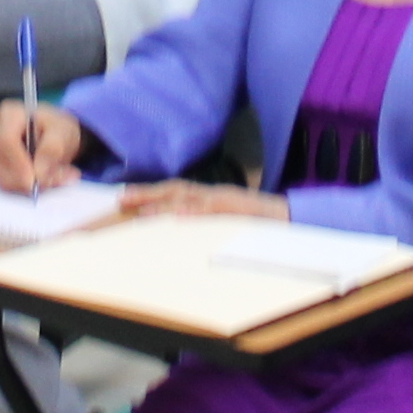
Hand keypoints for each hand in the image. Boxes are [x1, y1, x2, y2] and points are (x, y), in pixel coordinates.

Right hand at [0, 99, 83, 194]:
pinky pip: (4, 184)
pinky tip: (43, 182)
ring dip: (27, 185)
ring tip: (54, 179)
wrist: (55, 135)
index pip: (5, 141)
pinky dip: (24, 188)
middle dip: (25, 179)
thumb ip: (53, 149)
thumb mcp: (64, 132)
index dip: (18, 164)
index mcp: (9, 114)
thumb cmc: (57, 128)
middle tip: (52, 182)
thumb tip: (38, 173)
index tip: (34, 181)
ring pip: (1, 177)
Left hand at [119, 179, 286, 222]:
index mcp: (207, 196)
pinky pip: (213, 209)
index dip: (148, 192)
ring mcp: (224, 199)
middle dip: (146, 193)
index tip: (124, 196)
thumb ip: (203, 218)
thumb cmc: (256, 222)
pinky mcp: (237, 208)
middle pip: (174, 189)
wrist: (291, 217)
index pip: (174, 190)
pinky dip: (195, 212)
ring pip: (189, 197)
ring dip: (164, 203)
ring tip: (141, 212)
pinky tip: (179, 217)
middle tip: (122, 198)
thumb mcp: (225, 219)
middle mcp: (212, 193)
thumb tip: (177, 224)